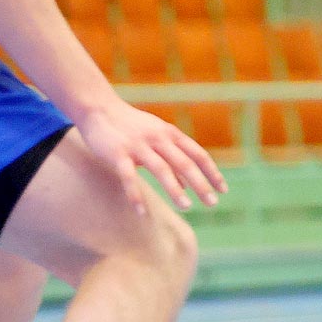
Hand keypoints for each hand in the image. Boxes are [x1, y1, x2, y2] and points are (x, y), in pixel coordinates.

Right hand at [75, 97, 225, 215]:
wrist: (98, 108)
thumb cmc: (132, 126)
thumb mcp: (157, 136)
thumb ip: (173, 157)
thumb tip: (189, 185)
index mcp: (170, 134)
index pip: (198, 154)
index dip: (212, 172)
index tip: (223, 190)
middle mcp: (158, 138)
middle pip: (185, 163)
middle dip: (201, 184)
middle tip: (213, 203)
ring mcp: (138, 145)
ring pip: (161, 169)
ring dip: (175, 190)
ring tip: (187, 207)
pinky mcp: (118, 153)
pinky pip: (129, 177)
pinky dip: (136, 195)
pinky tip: (142, 212)